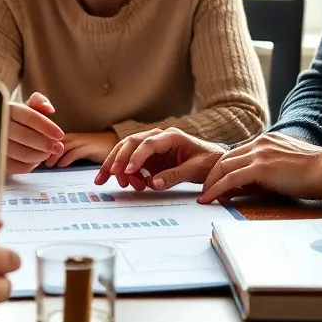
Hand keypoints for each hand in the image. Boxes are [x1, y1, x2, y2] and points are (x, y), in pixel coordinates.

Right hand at [6, 92, 63, 174]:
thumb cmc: (15, 118)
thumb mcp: (25, 106)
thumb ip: (39, 102)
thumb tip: (49, 108)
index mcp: (8, 108)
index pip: (29, 117)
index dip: (46, 126)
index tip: (59, 135)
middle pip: (25, 136)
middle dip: (45, 144)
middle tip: (57, 148)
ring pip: (20, 153)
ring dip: (39, 155)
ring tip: (46, 153)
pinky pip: (14, 166)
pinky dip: (29, 165)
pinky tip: (35, 160)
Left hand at [45, 131, 117, 167]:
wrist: (113, 142)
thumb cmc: (93, 147)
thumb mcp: (77, 149)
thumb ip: (65, 153)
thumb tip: (50, 163)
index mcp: (69, 137)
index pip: (51, 138)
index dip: (42, 146)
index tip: (35, 157)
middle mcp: (74, 137)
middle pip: (55, 141)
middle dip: (46, 151)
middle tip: (38, 162)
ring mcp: (82, 141)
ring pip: (64, 146)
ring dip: (54, 156)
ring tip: (48, 165)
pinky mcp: (90, 148)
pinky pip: (76, 152)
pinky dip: (67, 158)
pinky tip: (61, 165)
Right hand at [95, 127, 227, 191]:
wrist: (216, 162)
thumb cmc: (209, 161)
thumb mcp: (195, 170)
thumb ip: (174, 176)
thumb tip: (153, 184)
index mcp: (171, 136)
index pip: (148, 144)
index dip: (136, 157)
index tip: (128, 171)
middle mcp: (158, 138)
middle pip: (130, 143)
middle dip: (115, 159)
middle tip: (105, 176)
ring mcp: (153, 148)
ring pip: (127, 152)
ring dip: (118, 167)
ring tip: (123, 185)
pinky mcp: (151, 158)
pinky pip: (133, 163)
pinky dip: (128, 173)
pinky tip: (133, 184)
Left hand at [197, 132, 321, 203]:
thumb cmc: (315, 173)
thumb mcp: (287, 165)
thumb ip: (269, 169)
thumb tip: (253, 185)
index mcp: (266, 141)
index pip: (237, 153)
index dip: (224, 168)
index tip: (218, 181)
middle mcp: (260, 143)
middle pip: (225, 158)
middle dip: (212, 175)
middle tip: (205, 189)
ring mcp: (259, 153)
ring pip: (224, 167)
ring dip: (211, 183)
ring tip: (204, 197)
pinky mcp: (261, 167)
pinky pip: (231, 179)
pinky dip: (217, 189)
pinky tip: (211, 199)